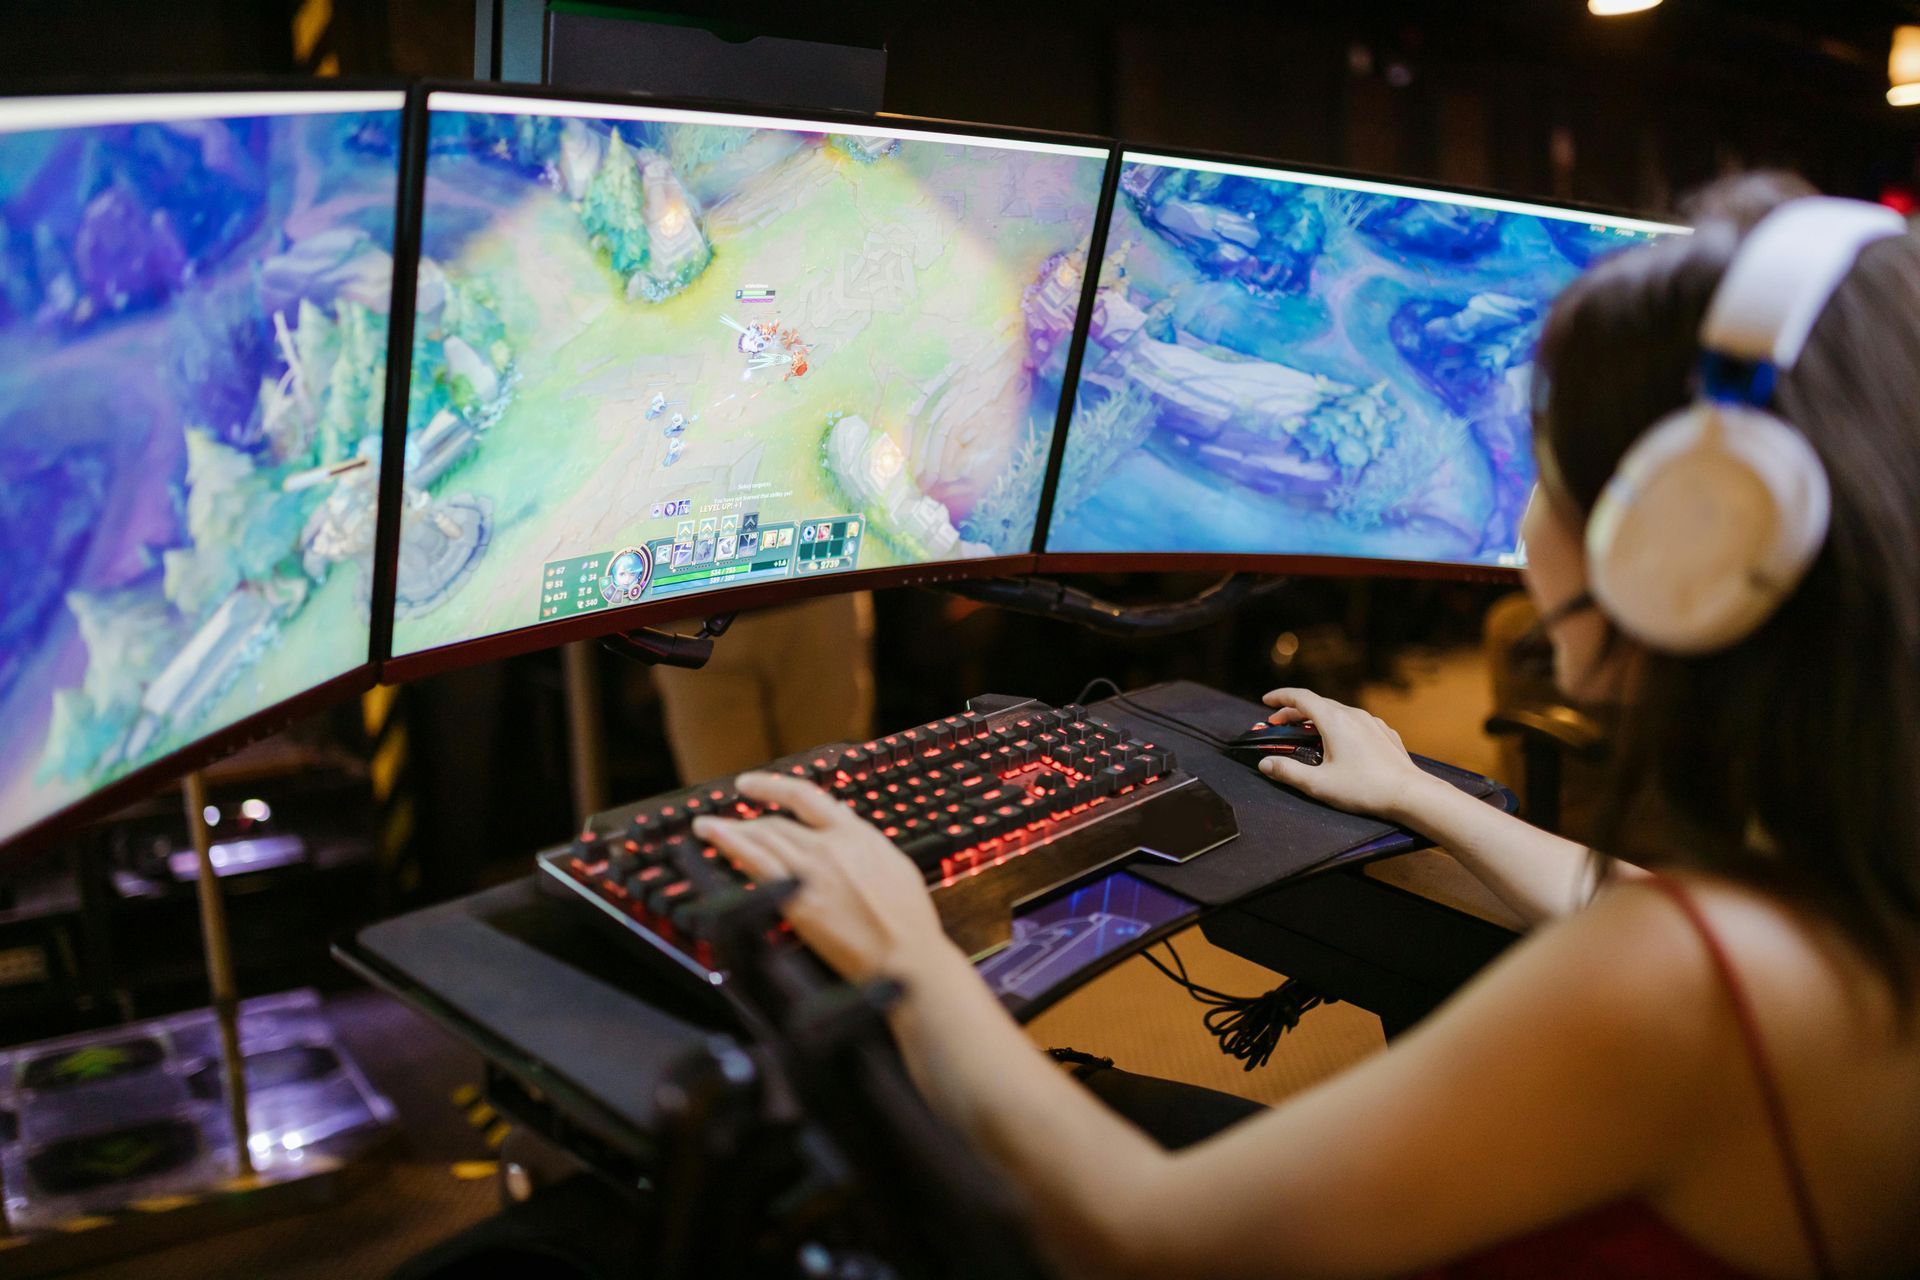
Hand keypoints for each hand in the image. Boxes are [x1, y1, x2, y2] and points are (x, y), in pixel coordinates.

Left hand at [692, 772, 956, 984]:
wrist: (907, 956)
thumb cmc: (908, 920)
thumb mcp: (894, 864)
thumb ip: (864, 843)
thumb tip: (844, 828)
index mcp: (857, 834)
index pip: (806, 796)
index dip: (772, 786)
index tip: (749, 785)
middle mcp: (830, 846)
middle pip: (776, 822)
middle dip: (745, 819)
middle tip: (723, 821)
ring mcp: (811, 872)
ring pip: (760, 839)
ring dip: (727, 829)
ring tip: (705, 826)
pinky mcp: (797, 901)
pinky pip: (756, 865)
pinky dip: (731, 847)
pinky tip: (714, 841)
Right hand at [1259, 687, 1437, 822]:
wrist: (1410, 794)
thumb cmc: (1364, 789)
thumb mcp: (1319, 784)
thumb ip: (1288, 771)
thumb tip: (1266, 763)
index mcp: (1334, 721)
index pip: (1301, 697)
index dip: (1280, 697)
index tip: (1266, 701)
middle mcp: (1353, 714)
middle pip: (1318, 703)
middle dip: (1295, 711)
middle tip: (1280, 723)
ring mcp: (1372, 722)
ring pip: (1338, 711)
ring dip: (1317, 718)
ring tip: (1307, 733)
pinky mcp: (1384, 733)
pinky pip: (1356, 722)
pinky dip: (1339, 725)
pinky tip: (1340, 742)